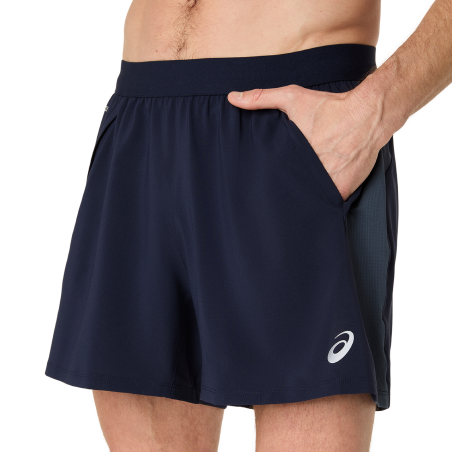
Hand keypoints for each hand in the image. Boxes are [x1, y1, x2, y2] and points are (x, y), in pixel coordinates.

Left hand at [227, 84, 388, 201]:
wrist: (368, 114)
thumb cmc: (330, 106)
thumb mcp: (293, 97)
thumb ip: (261, 98)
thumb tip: (233, 98)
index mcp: (292, 156)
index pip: (274, 178)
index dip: (268, 183)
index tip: (262, 188)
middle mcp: (308, 173)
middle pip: (291, 191)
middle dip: (285, 192)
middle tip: (277, 200)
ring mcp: (326, 185)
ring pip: (309, 199)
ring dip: (305, 199)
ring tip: (298, 201)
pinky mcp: (342, 192)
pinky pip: (328, 202)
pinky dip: (323, 201)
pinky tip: (318, 200)